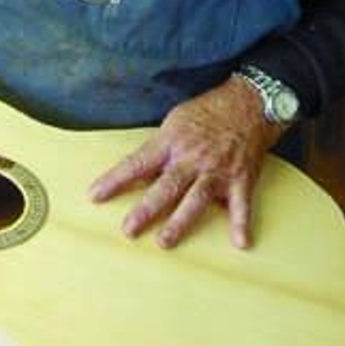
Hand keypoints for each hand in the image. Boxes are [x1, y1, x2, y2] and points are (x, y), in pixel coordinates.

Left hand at [88, 76, 286, 249]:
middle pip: (166, 186)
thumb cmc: (209, 111)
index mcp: (172, 142)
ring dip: (180, 221)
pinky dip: (241, 224)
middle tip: (128, 230)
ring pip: (197, 198)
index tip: (94, 196)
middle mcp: (193, 158)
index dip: (114, 180)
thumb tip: (141, 174)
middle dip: (146, 209)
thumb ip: (160, 148)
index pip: (137, 163)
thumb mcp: (176, 121)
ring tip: (164, 241)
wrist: (250, 102)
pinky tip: (240, 243)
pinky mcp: (241, 179)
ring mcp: (218, 170)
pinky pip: (241, 205)